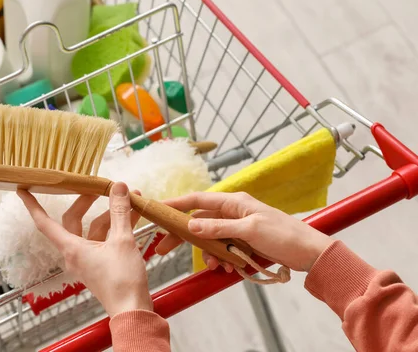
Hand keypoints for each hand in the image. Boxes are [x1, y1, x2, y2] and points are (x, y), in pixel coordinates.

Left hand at [17, 182, 152, 317]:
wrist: (133, 310)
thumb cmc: (122, 281)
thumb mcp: (122, 240)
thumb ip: (119, 211)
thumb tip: (117, 187)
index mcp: (72, 248)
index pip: (44, 223)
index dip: (33, 205)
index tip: (24, 190)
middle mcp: (75, 253)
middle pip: (73, 220)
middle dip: (87, 202)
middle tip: (100, 187)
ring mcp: (88, 259)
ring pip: (93, 229)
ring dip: (110, 214)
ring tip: (128, 199)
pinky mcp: (101, 264)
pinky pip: (104, 238)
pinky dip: (116, 226)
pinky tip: (132, 215)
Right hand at [155, 192, 333, 271]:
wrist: (310, 252)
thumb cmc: (284, 235)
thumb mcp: (250, 230)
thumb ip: (219, 228)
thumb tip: (191, 225)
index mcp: (233, 202)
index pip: (197, 200)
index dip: (175, 204)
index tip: (156, 209)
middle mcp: (232, 212)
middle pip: (198, 221)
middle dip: (183, 235)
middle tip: (163, 248)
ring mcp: (237, 227)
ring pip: (210, 238)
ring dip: (208, 253)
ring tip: (216, 266)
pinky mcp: (243, 242)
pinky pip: (223, 249)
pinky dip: (222, 258)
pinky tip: (230, 268)